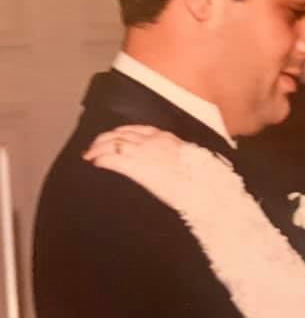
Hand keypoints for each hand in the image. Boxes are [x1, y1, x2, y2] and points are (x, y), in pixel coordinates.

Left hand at [83, 125, 214, 208]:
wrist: (202, 188)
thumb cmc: (200, 181)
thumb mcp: (190, 163)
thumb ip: (176, 160)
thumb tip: (171, 167)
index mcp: (166, 138)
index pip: (138, 129)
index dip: (123, 132)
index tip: (116, 137)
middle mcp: (152, 140)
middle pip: (121, 133)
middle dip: (105, 138)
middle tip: (95, 146)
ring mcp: (142, 151)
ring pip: (112, 143)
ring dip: (98, 148)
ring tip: (90, 155)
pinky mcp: (135, 166)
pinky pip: (112, 159)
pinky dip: (101, 159)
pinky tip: (95, 163)